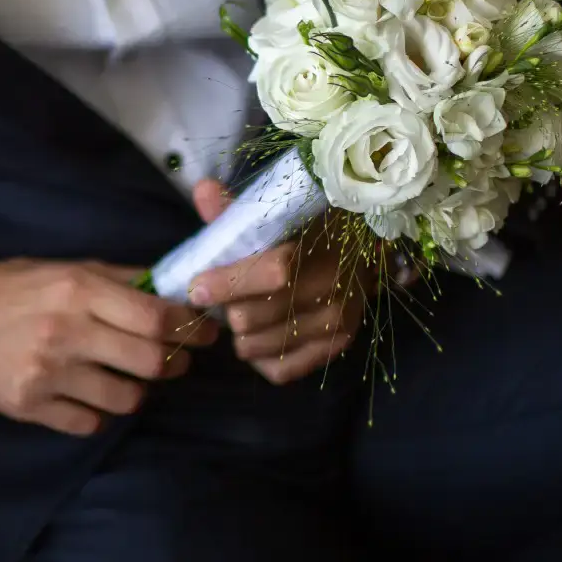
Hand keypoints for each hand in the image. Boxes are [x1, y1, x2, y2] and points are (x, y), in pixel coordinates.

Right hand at [0, 259, 214, 435]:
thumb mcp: (68, 268)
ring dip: (136, 391)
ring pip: (125, 399)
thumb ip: (120, 279)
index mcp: (78, 291)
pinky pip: (88, 423)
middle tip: (176, 361)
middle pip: (149, 362)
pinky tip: (90, 395)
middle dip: (174, 364)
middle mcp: (66, 332)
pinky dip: (97, 413)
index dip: (189, 328)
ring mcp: (47, 374)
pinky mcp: (30, 406)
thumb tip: (174, 290)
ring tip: (127, 378)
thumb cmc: (16, 288)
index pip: (154, 317)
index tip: (204, 333)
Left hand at [186, 180, 369, 384]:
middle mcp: (330, 291)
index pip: (268, 275)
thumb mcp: (275, 213)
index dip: (224, 284)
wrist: (365, 250)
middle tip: (227, 298)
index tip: (197, 286)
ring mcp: (335, 324)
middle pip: (249, 318)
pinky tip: (262, 336)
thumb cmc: (310, 228)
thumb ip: (236, 208)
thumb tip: (202, 190)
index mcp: (316, 249)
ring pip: (255, 348)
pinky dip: (261, 358)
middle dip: (228, 309)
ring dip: (241, 334)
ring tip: (245, 314)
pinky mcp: (337, 348)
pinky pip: (278, 370)